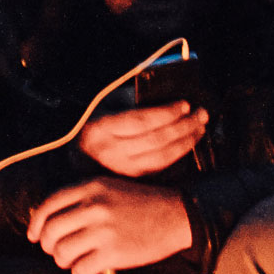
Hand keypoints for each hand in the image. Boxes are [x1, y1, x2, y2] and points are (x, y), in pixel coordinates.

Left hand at [27, 178, 194, 273]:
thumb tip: (48, 219)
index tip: (34, 236)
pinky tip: (91, 269)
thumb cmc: (142, 204)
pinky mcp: (113, 253)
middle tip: (58, 252)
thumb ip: (81, 197)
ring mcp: (103, 230)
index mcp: (90, 187)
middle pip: (50, 232)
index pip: (48, 206)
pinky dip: (81, 273)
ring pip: (62, 253)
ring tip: (77, 260)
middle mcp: (93, 207)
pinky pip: (80, 270)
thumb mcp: (109, 187)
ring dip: (65, 261)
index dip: (36, 224)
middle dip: (49, 246)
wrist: (177, 215)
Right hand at [78, 99, 207, 177]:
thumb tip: (166, 92)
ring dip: (186, 141)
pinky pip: (159, 167)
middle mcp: (109, 152)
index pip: (141, 121)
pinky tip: (188, 143)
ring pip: (161, 157)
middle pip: (156, 140)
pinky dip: (177, 155)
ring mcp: (119, 170)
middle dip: (184, 126)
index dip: (167, 113)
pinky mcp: (128, 180)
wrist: (71, 155)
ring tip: (200, 127)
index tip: (185, 104)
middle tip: (202, 114)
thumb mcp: (105, 104)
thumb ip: (131, 98)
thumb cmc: (91, 122)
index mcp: (101, 128)